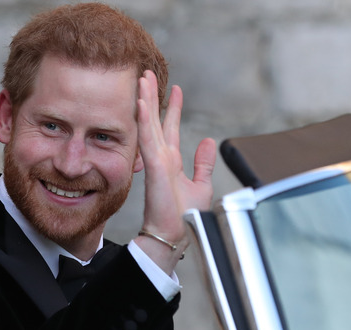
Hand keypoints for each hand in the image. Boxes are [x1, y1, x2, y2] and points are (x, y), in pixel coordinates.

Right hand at [134, 70, 216, 271]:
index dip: (173, 107)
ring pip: (148, 124)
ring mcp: (155, 161)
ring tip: (143, 79)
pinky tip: (141, 103)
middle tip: (148, 73)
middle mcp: (161, 157)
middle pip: (155, 120)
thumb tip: (208, 141)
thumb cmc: (184, 216)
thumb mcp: (201, 185)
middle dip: (152, 96)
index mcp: (171, 161)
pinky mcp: (154, 167)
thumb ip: (203, 163)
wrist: (174, 235)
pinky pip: (147, 138)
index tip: (175, 89)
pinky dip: (144, 120)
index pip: (170, 128)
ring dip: (145, 101)